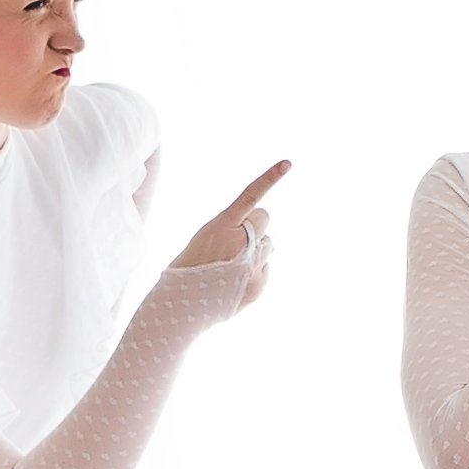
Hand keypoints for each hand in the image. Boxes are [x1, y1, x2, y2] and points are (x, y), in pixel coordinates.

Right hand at [171, 161, 289, 303]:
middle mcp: (241, 243)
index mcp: (222, 225)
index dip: (269, 178)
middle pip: (264, 219)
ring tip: (231, 265)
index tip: (287, 163)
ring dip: (256, 250)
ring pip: (268, 244)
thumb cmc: (190, 266)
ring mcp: (253, 264)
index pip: (250, 196)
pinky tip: (235, 281)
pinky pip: (266, 267)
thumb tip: (265, 238)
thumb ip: (234, 230)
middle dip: (255, 226)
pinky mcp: (259, 284)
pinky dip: (256, 271)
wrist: (182, 304)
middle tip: (234, 241)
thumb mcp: (206, 238)